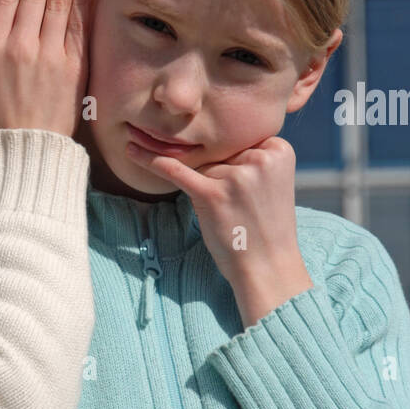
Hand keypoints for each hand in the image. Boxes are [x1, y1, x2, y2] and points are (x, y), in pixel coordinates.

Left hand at [124, 135, 313, 326]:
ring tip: (233, 214)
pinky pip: (175, 171)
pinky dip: (150, 161)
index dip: (238, 165)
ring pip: (203, 167)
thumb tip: (204, 141)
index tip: (250, 190)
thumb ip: (248, 158)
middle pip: (220, 154)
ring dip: (209, 190)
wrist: (268, 266)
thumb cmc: (265, 226)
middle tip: (244, 208)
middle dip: (223, 179)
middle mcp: (260, 157)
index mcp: (279, 149)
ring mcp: (236, 175)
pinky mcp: (211, 194)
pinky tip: (130, 151)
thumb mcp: (270, 181)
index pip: (239, 141)